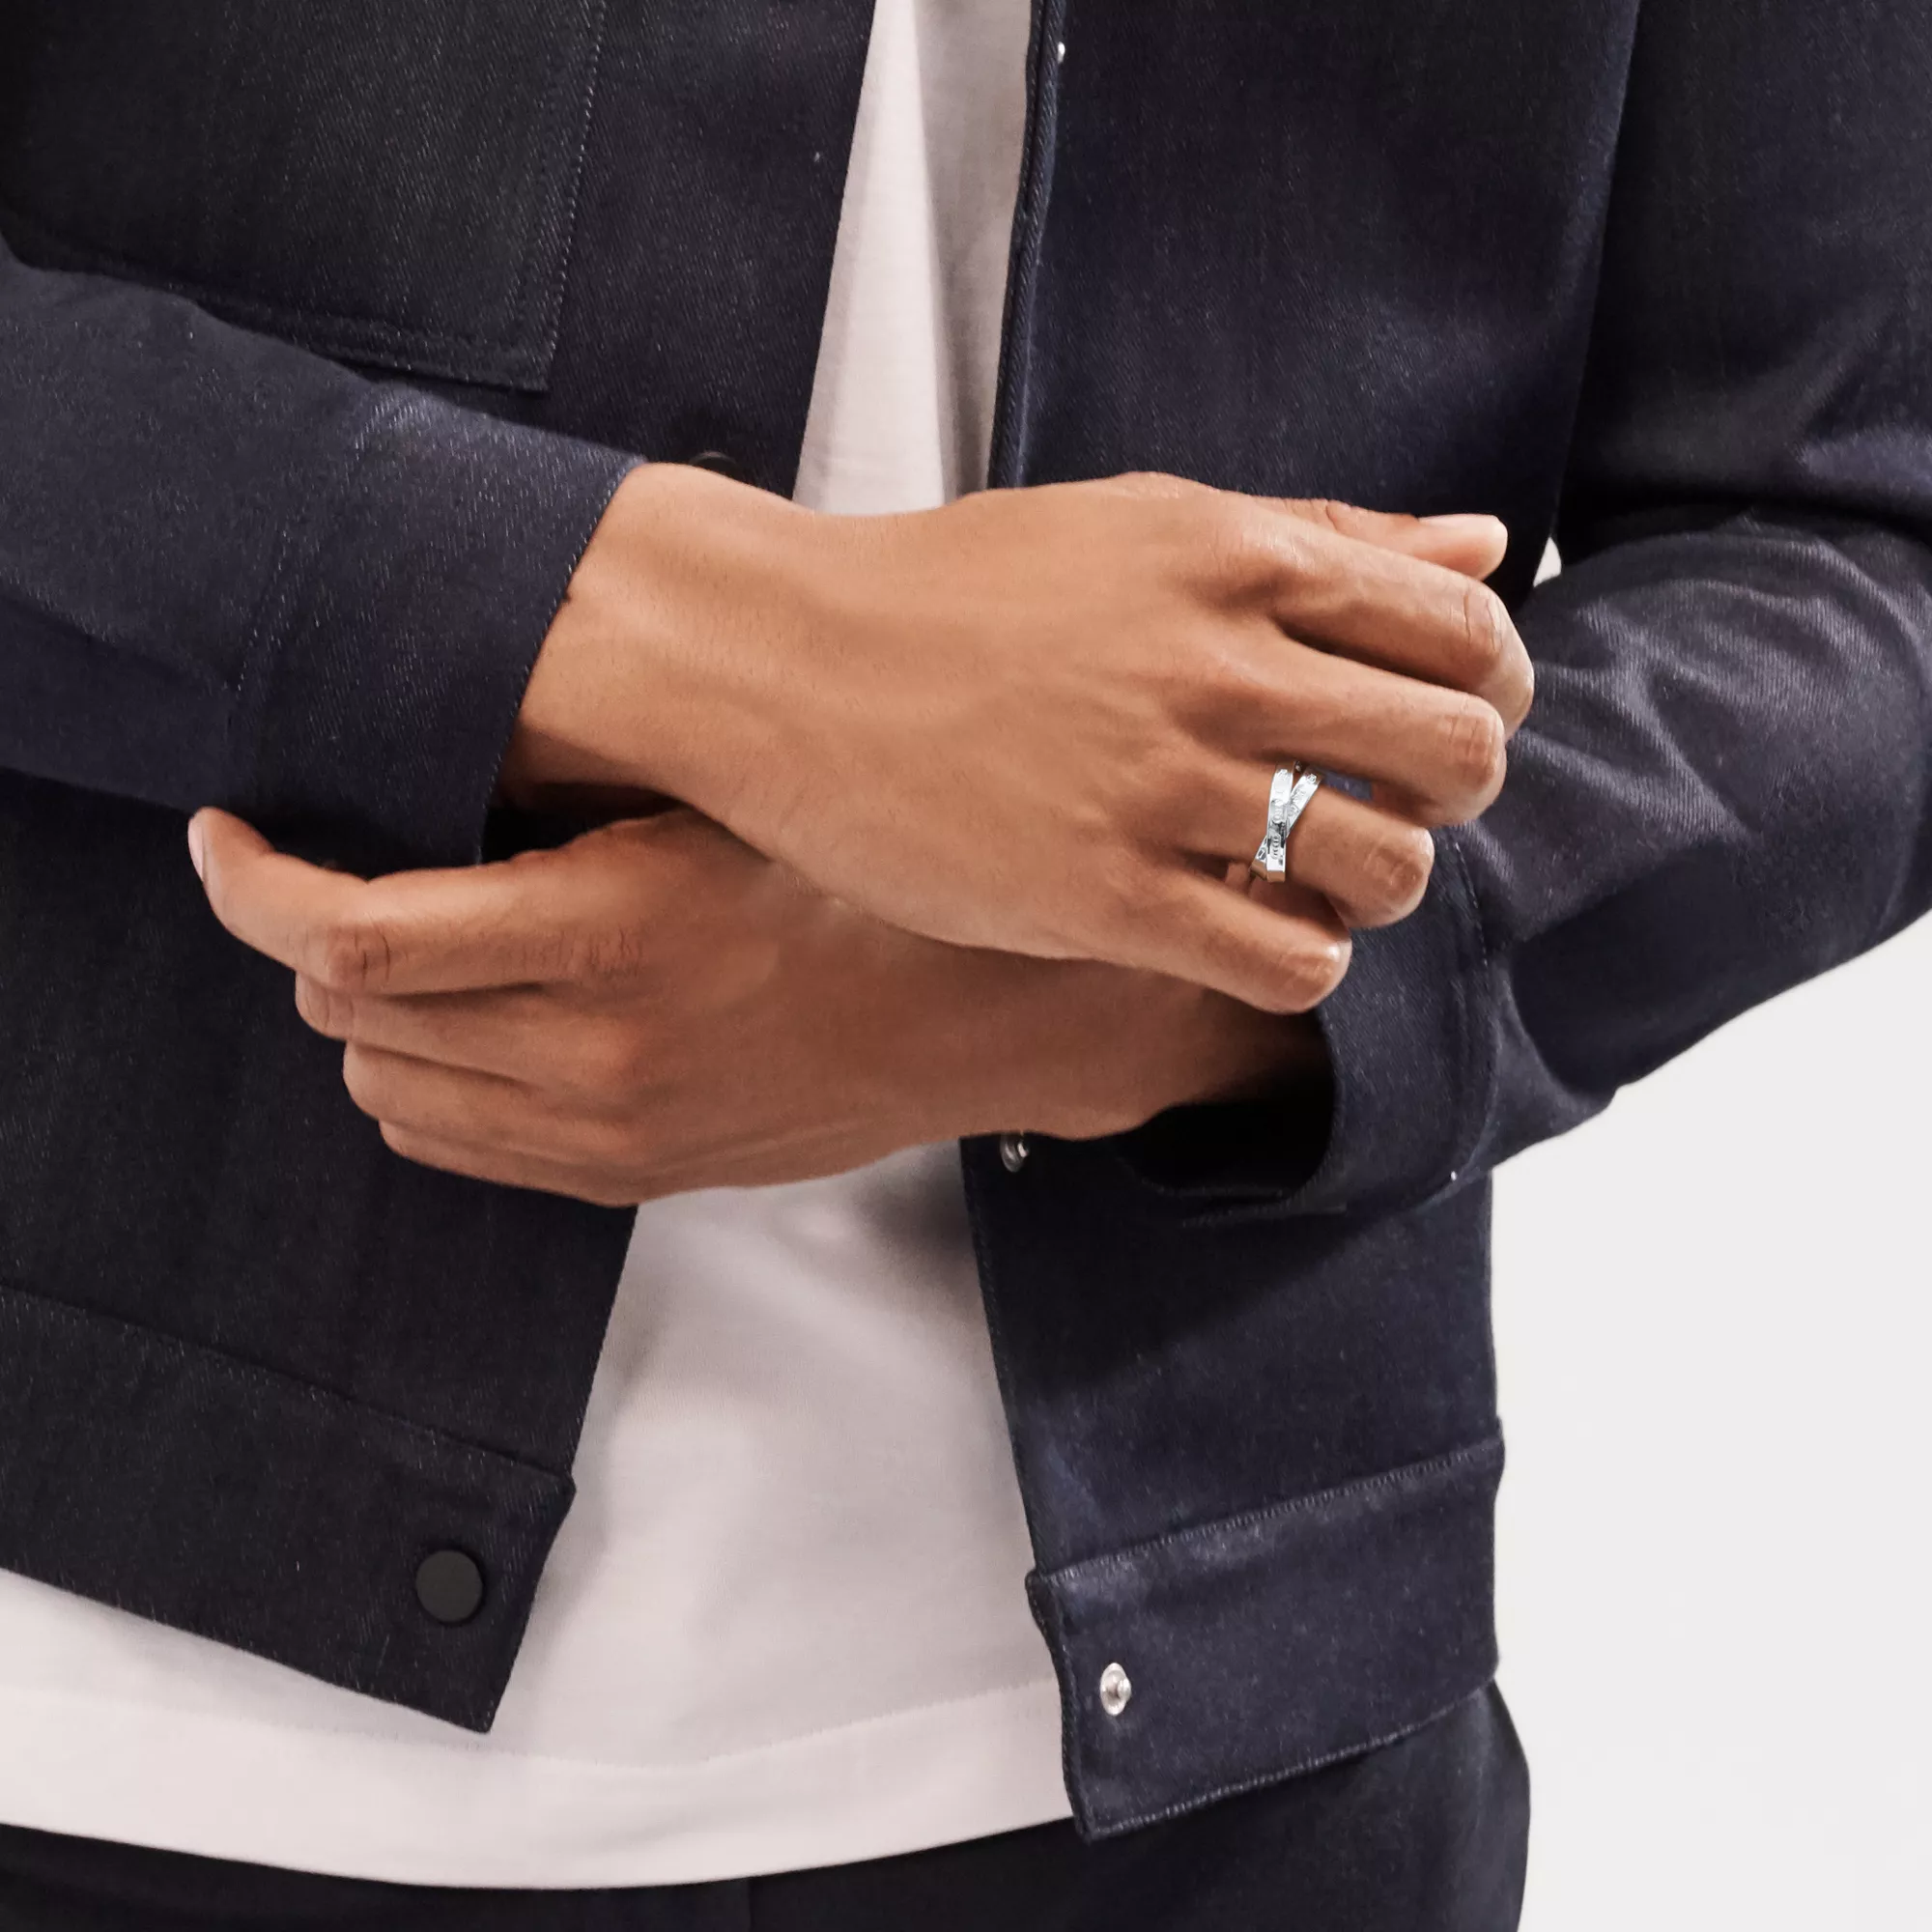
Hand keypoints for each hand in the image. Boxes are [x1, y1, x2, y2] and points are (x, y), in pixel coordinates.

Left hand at [187, 808, 1323, 1205]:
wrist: (976, 1015)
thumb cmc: (866, 885)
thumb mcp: (723, 797)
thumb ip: (572, 791)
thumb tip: (433, 755)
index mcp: (612, 932)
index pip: (354, 937)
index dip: (255, 885)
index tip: (229, 842)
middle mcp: (594, 1049)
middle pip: (348, 1014)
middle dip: (314, 940)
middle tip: (341, 875)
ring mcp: (607, 1129)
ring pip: (385, 1087)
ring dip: (371, 1014)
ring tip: (422, 950)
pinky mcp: (626, 1175)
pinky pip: (452, 1146)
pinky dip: (425, 1082)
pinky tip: (471, 1023)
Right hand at [503, 467, 1531, 1012]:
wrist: (787, 664)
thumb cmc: (960, 588)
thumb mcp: (1145, 521)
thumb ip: (1321, 532)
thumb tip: (1486, 541)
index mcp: (1239, 556)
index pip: (1466, 632)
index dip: (1491, 690)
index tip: (1449, 719)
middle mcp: (1217, 667)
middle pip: (1456, 757)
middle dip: (1454, 795)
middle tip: (1392, 807)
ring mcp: (1159, 787)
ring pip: (1386, 872)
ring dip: (1379, 888)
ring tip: (1315, 878)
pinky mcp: (1102, 897)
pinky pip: (1287, 962)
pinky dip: (1307, 962)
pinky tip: (1257, 935)